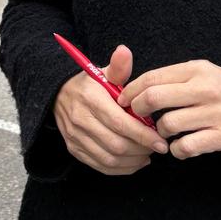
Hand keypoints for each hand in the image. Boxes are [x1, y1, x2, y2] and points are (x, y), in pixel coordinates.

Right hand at [52, 44, 167, 174]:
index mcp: (90, 99)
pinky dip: (121, 169)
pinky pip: (100, 166)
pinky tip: (135, 162)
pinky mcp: (74, 149)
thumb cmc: (90, 85)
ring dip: (133, 161)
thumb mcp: (103, 72)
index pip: (120, 123)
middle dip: (141, 149)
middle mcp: (80, 120)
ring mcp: (75, 137)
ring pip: (109, 159)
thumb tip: (124, 51)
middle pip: (116, 144)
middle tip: (158, 147)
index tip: (162, 141)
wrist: (58, 95)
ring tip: (148, 154)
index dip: (143, 135)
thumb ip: (118, 67)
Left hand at [118, 59, 220, 159]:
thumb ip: (174, 78)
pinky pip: (185, 147)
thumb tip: (139, 88)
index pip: (153, 77)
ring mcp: (214, 114)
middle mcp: (205, 90)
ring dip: (158, 132)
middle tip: (137, 116)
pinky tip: (179, 146)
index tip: (123, 99)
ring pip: (167, 125)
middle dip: (138, 110)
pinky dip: (176, 150)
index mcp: (197, 70)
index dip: (131, 90)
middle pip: (154, 98)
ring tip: (163, 132)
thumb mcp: (203, 72)